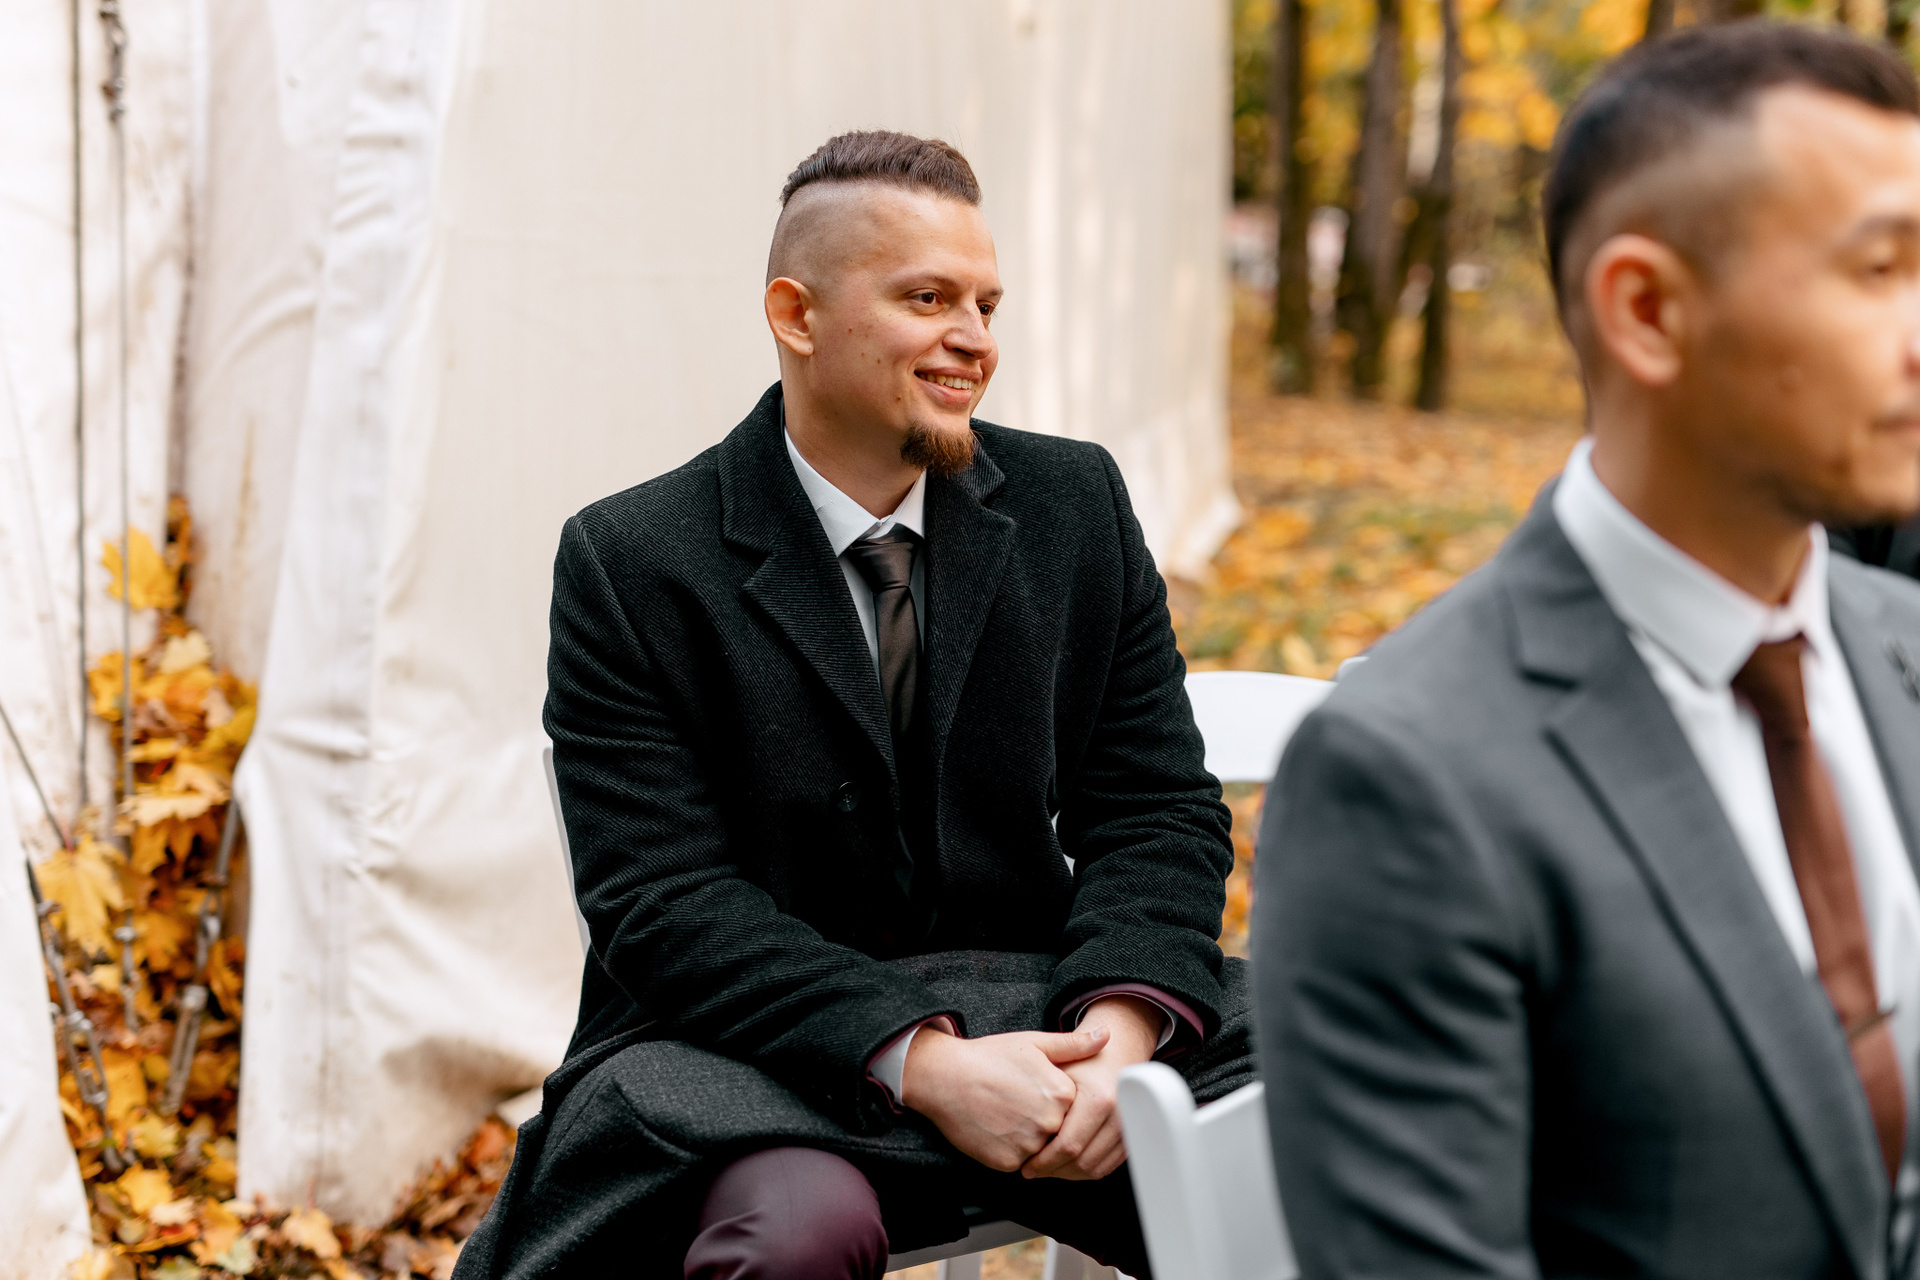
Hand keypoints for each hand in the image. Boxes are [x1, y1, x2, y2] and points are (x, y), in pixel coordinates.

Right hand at [900, 1024, 1108, 1171]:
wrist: (944, 1077)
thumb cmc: (988, 1057)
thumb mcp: (1033, 1043)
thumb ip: (1073, 1044)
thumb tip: (1106, 1034)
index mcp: (1061, 1093)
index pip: (1077, 1108)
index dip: (1057, 1100)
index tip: (1038, 1091)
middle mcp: (1049, 1122)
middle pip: (1060, 1130)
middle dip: (1045, 1122)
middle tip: (1019, 1104)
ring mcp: (1028, 1144)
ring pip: (1042, 1150)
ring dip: (1030, 1138)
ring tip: (1007, 1115)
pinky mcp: (1007, 1162)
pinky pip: (1020, 1163)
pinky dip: (1012, 1150)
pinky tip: (997, 1128)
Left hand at [1020, 995, 1163, 1180]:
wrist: (1118, 1050)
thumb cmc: (1085, 1058)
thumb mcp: (1060, 1063)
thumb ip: (1041, 1091)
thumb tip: (1021, 1127)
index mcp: (1099, 1099)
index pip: (1068, 1145)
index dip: (1044, 1162)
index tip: (1027, 1165)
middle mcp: (1118, 1115)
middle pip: (1083, 1161)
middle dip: (1054, 1171)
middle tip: (1031, 1170)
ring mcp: (1128, 1127)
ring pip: (1095, 1168)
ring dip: (1068, 1173)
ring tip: (1046, 1169)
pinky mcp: (1131, 1136)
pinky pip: (1107, 1165)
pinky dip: (1085, 1170)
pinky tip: (1066, 1165)